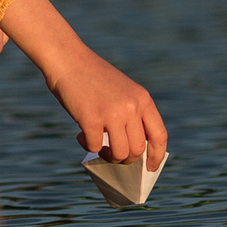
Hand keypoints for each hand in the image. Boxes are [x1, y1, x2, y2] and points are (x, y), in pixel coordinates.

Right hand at [0, 0, 167, 170]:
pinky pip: (94, 147)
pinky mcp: (91, 119)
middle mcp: (131, 107)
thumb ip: (130, 115)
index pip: (159, 135)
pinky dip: (87, 146)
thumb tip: (129, 151)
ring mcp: (112, 113)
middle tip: (111, 153)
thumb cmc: (91, 77)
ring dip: (107, 156)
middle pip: (137, 150)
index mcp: (142, 99)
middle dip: (125, 159)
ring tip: (98, 146)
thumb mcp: (121, 90)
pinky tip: (80, 134)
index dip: (156, 155)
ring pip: (119, 154)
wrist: (67, 58)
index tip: (150, 167)